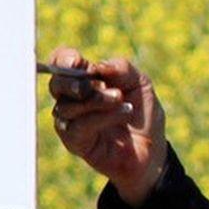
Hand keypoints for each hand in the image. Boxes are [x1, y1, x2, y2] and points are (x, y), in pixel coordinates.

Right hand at [44, 47, 166, 204]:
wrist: (152, 150)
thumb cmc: (143, 114)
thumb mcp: (140, 83)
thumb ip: (122, 69)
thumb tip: (98, 66)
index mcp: (84, 80)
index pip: (61, 63)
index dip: (63, 59)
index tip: (76, 61)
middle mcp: (72, 100)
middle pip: (56, 85)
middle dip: (74, 81)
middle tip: (96, 81)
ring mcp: (71, 123)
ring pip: (68, 107)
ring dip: (97, 100)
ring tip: (121, 99)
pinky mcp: (75, 143)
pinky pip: (78, 127)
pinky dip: (101, 117)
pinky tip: (123, 112)